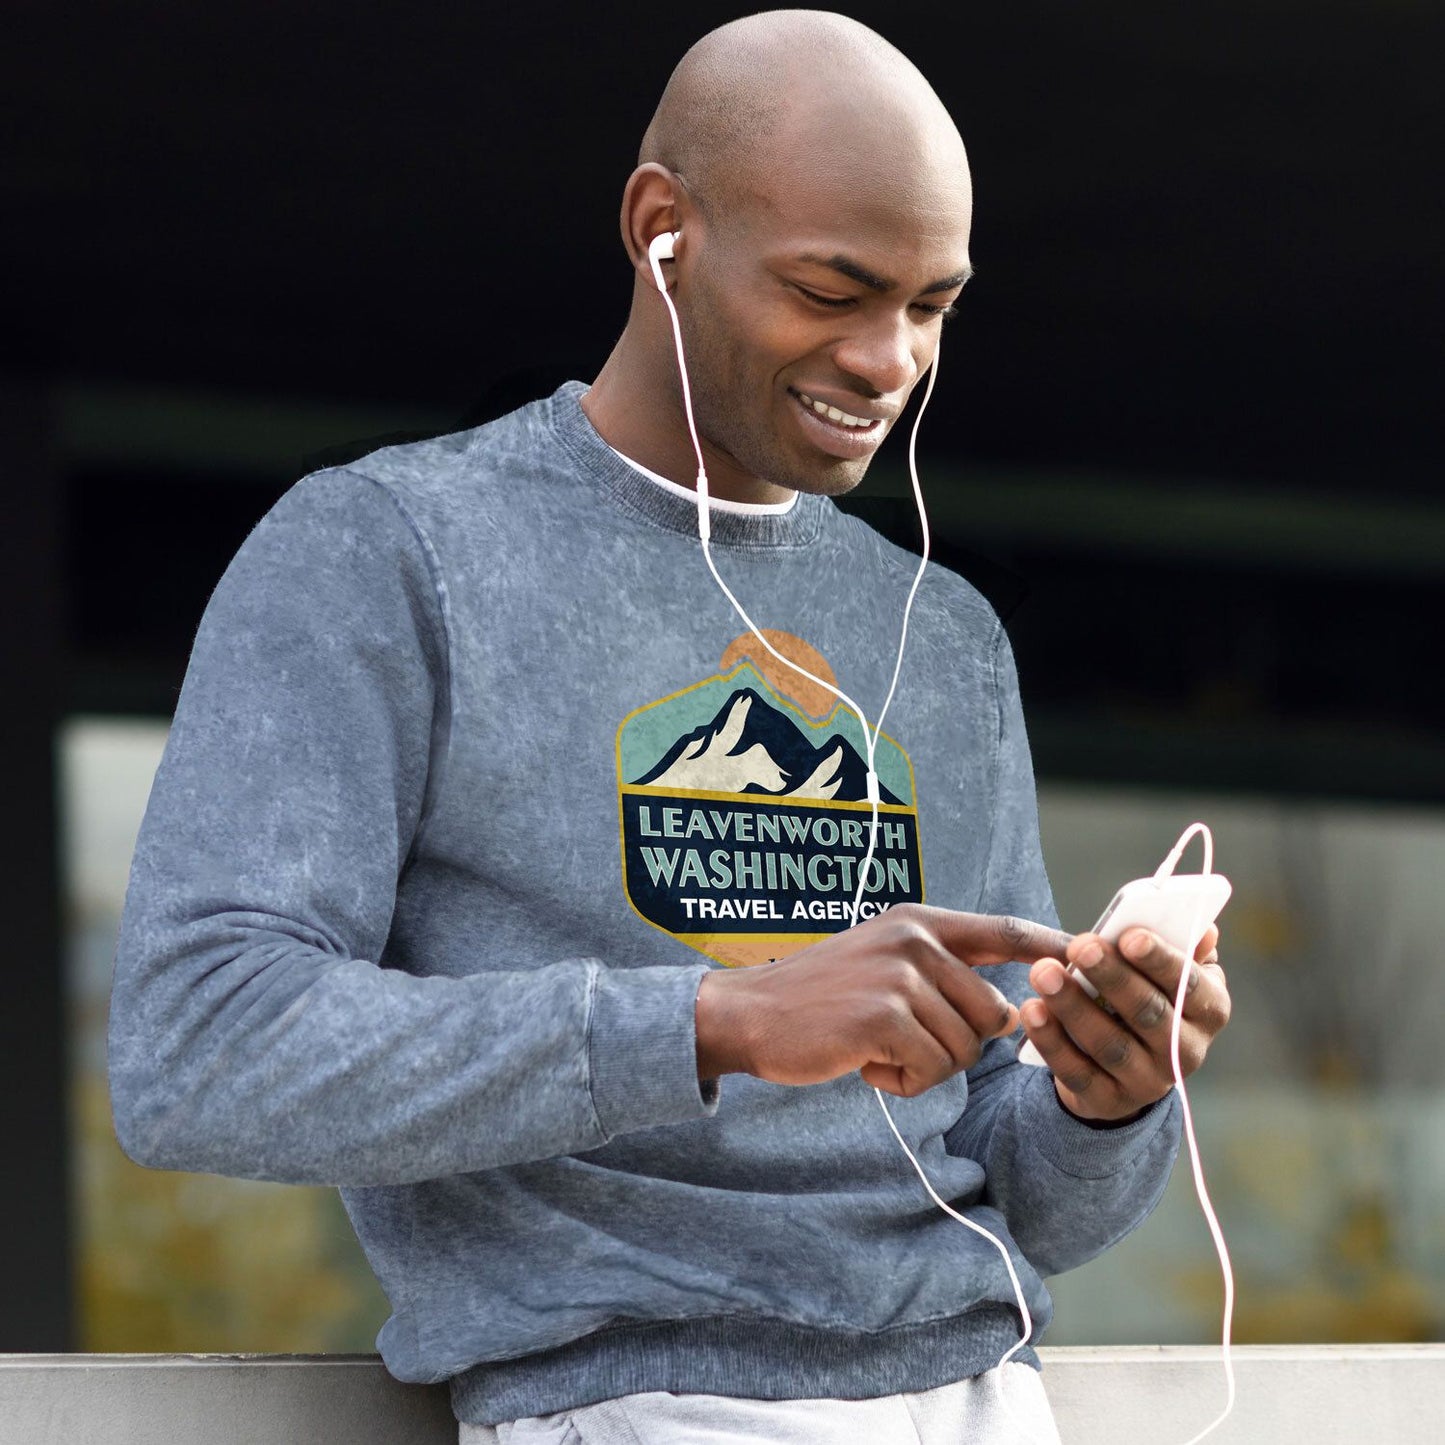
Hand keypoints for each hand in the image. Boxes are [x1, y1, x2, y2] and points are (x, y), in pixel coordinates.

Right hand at [696, 904, 1071, 1097]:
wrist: (750, 1015)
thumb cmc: (821, 998)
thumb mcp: (884, 962)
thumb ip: (941, 973)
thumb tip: (1008, 1013)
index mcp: (920, 921)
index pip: (1006, 930)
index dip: (1053, 946)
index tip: (1093, 955)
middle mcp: (915, 938)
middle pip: (993, 1011)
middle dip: (959, 1044)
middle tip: (902, 1043)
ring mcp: (900, 975)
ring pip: (965, 1047)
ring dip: (926, 1066)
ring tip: (877, 1049)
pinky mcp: (884, 1016)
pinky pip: (931, 1070)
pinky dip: (902, 1082)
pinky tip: (864, 1063)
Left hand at [1020, 924, 1229, 1123]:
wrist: (1128, 1068)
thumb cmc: (1148, 997)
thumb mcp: (1168, 973)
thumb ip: (1181, 947)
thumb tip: (1203, 929)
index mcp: (1208, 1012)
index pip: (1190, 986)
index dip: (1161, 960)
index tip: (1129, 935)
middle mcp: (1186, 1052)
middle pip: (1149, 1013)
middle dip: (1113, 976)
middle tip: (1081, 945)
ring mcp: (1149, 1082)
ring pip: (1110, 1044)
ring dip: (1074, 1006)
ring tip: (1043, 972)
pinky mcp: (1108, 1101)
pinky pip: (1077, 1072)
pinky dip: (1052, 1042)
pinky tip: (1033, 1010)